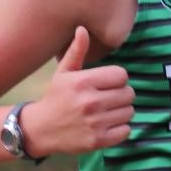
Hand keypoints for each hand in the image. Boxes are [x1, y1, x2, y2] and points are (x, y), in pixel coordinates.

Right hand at [22, 26, 133, 155]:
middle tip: (108, 99)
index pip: (122, 75)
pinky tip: (107, 125)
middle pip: (129, 94)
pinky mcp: (98, 140)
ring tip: (107, 112)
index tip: (107, 84)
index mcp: (83, 82)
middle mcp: (90, 102)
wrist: (40, 129)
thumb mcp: (63, 72)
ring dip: (121, 112)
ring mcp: (95, 123)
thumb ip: (76, 51)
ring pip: (129, 112)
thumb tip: (83, 29)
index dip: (117, 79)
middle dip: (121, 95)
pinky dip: (120, 129)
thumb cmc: (55, 97)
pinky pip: (126, 131)